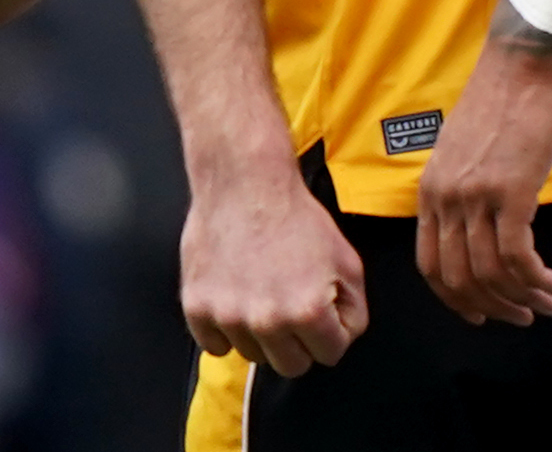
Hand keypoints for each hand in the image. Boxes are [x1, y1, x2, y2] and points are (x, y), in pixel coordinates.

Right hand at [180, 159, 369, 375]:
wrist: (245, 183)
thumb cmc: (295, 216)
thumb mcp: (347, 259)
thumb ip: (354, 308)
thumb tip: (343, 336)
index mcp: (308, 312)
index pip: (330, 355)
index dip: (331, 331)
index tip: (321, 309)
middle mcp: (267, 321)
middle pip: (291, 366)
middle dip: (298, 341)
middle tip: (293, 304)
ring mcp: (229, 317)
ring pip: (254, 356)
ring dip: (261, 333)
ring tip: (263, 291)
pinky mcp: (198, 309)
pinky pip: (216, 346)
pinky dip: (226, 328)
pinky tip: (236, 296)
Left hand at [417, 14, 551, 325]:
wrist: (523, 62)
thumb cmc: (502, 100)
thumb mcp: (462, 151)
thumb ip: (462, 191)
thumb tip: (478, 231)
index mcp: (430, 190)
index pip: (430, 265)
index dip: (456, 299)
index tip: (481, 313)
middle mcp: (446, 198)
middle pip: (459, 278)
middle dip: (493, 308)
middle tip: (523, 316)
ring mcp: (477, 196)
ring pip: (490, 273)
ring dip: (522, 297)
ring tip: (548, 301)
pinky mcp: (512, 191)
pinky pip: (517, 256)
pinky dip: (535, 278)